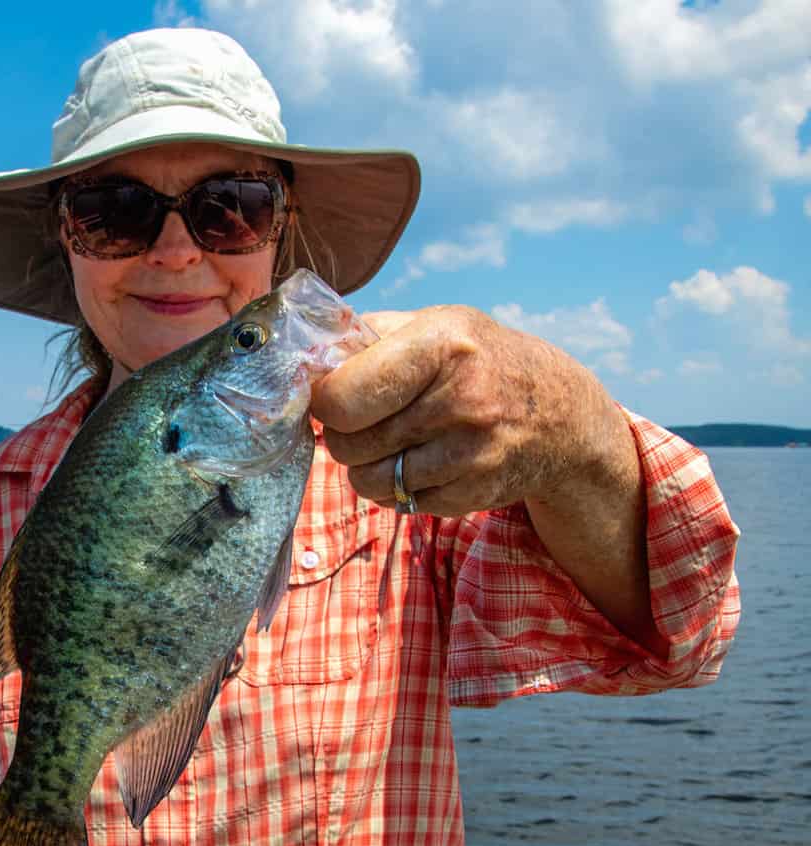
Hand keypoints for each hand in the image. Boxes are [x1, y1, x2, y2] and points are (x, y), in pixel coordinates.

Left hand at [310, 305, 623, 517]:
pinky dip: (397, 487)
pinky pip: (398, 502)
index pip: (342, 396)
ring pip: (366, 481)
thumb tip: (304, 357)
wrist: (559, 416)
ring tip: (391, 442)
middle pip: (348, 443)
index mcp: (442, 344)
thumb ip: (369, 336)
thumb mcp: (436, 326)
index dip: (324, 402)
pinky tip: (423, 461)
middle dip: (343, 435)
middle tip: (363, 421)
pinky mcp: (473, 495)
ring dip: (366, 466)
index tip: (332, 397)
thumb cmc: (479, 361)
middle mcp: (460, 398)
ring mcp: (470, 453)